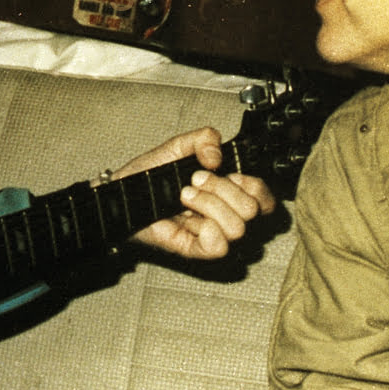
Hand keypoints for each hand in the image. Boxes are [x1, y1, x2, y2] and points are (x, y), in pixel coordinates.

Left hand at [114, 127, 275, 259]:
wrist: (123, 192)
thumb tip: (216, 155)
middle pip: (252, 209)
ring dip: (209, 204)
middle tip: (194, 181)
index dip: (251, 183)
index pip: (265, 198)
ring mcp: (212, 235)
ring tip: (185, 195)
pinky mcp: (195, 250)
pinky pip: (218, 247)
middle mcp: (226, 216)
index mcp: (230, 193)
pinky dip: (206, 228)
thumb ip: (204, 139)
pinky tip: (187, 217)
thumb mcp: (180, 146)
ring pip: (238, 228)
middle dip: (222, 188)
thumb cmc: (151, 174)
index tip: (223, 171)